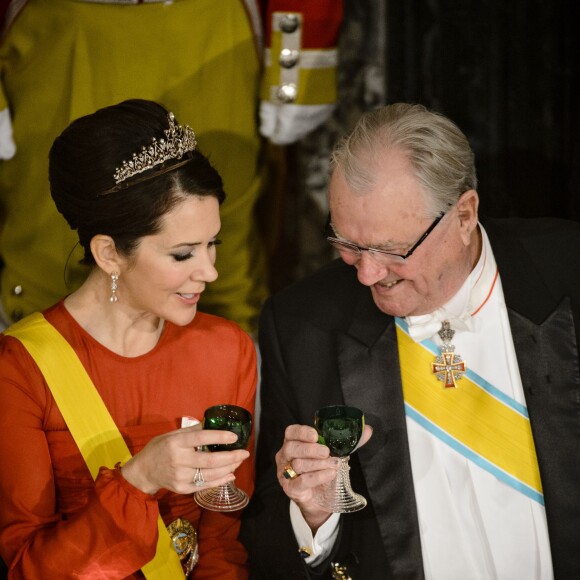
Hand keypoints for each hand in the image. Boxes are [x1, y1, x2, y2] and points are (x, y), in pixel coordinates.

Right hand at [120, 425, 250, 494]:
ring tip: (239, 461)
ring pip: (210, 475)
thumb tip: (213, 422)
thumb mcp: (172, 434)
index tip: (234, 437)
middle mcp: (178, 460)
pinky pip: (205, 486)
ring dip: (229, 468)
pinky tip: (230, 474)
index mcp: (176, 443)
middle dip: (231, 457)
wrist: (143, 471)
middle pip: (210, 460)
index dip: (219, 437)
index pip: (201, 438)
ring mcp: (180, 477)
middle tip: (244, 453)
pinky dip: (220, 481)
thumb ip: (192, 430)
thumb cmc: (160, 448)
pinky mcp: (182, 489)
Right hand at [275, 423, 372, 530]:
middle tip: (327, 452)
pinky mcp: (291, 488)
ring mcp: (286, 473)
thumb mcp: (335, 453)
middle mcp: (285, 456)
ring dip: (318, 464)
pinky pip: (302, 481)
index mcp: (294, 442)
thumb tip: (367, 430)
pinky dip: (318, 477)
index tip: (316, 435)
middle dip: (311, 449)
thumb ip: (349, 442)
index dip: (302, 432)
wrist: (320, 498)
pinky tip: (330, 474)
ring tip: (333, 465)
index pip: (291, 432)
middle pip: (292, 447)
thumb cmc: (323, 469)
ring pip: (298, 464)